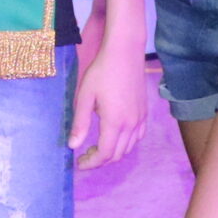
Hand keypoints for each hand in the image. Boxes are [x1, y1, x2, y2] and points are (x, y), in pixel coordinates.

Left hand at [69, 25, 146, 168]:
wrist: (125, 53)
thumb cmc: (102, 72)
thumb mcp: (85, 97)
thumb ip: (80, 123)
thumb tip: (73, 146)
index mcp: (115, 122)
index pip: (105, 153)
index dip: (91, 163)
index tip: (78, 163)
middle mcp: (131, 124)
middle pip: (118, 154)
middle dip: (100, 160)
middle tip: (84, 155)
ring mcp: (140, 118)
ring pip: (129, 147)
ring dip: (113, 153)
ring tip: (95, 147)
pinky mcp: (144, 112)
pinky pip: (138, 136)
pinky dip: (126, 143)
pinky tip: (113, 136)